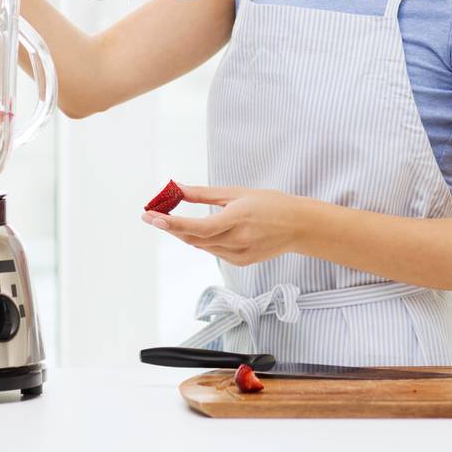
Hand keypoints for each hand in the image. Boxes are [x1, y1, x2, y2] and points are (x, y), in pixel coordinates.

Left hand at [141, 184, 304, 266]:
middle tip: (152, 215)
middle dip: (171, 227)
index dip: (172, 224)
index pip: (198, 227)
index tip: (151, 217)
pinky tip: (199, 229)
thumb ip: (204, 194)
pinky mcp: (241, 261)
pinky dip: (202, 239)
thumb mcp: (237, 192)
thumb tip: (177, 189)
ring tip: (169, 219)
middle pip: (193, 237)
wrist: (299, 226)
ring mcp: (239, 254)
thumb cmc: (270, 203)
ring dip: (184, 233)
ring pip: (201, 245)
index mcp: (238, 218)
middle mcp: (237, 240)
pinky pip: (213, 250)